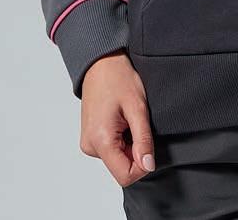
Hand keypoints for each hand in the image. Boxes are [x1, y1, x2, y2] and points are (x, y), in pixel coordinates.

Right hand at [78, 48, 156, 185]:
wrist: (101, 62)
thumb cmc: (118, 78)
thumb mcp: (137, 108)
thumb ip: (143, 139)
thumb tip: (148, 166)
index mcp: (100, 140)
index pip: (125, 175)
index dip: (142, 165)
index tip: (148, 143)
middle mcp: (89, 146)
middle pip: (121, 167)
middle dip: (136, 150)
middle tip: (137, 123)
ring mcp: (88, 143)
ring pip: (117, 158)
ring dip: (129, 143)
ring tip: (128, 118)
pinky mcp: (90, 138)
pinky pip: (111, 149)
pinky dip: (121, 138)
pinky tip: (121, 119)